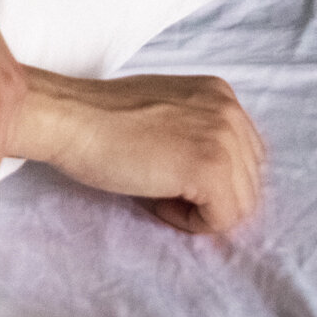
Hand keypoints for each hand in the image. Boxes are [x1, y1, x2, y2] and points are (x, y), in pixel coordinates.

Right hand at [20, 70, 265, 234]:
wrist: (68, 119)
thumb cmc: (100, 120)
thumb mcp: (164, 111)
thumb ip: (195, 130)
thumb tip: (213, 174)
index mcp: (220, 95)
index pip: (245, 157)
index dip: (207, 177)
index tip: (166, 172)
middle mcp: (230, 111)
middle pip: (249, 183)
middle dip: (207, 196)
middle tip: (159, 185)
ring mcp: (224, 139)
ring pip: (241, 205)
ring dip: (198, 209)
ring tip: (156, 192)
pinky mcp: (210, 168)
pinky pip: (222, 219)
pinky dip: (189, 222)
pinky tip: (156, 201)